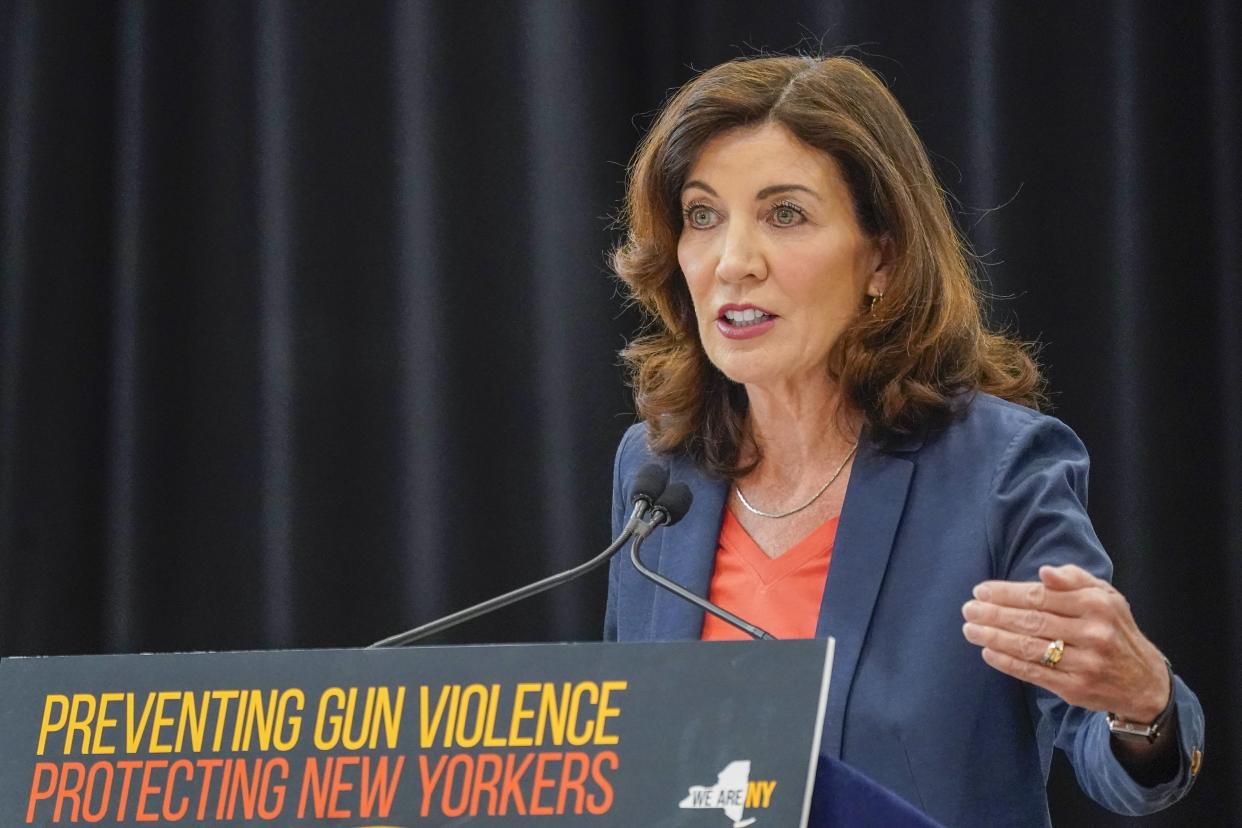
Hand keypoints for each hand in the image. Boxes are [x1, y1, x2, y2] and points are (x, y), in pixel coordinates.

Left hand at [961, 564, 1169, 722]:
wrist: (1144, 682)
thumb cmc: (1115, 629)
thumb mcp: (1106, 596)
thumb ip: (1074, 579)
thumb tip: (1044, 571)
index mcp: (1097, 605)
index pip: (1041, 596)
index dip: (1006, 593)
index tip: (981, 591)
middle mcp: (1093, 633)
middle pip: (1032, 621)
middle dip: (994, 614)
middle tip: (968, 609)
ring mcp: (1084, 663)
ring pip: (1030, 648)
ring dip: (994, 637)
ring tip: (970, 629)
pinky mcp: (1075, 688)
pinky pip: (1034, 673)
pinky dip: (1007, 663)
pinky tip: (988, 652)